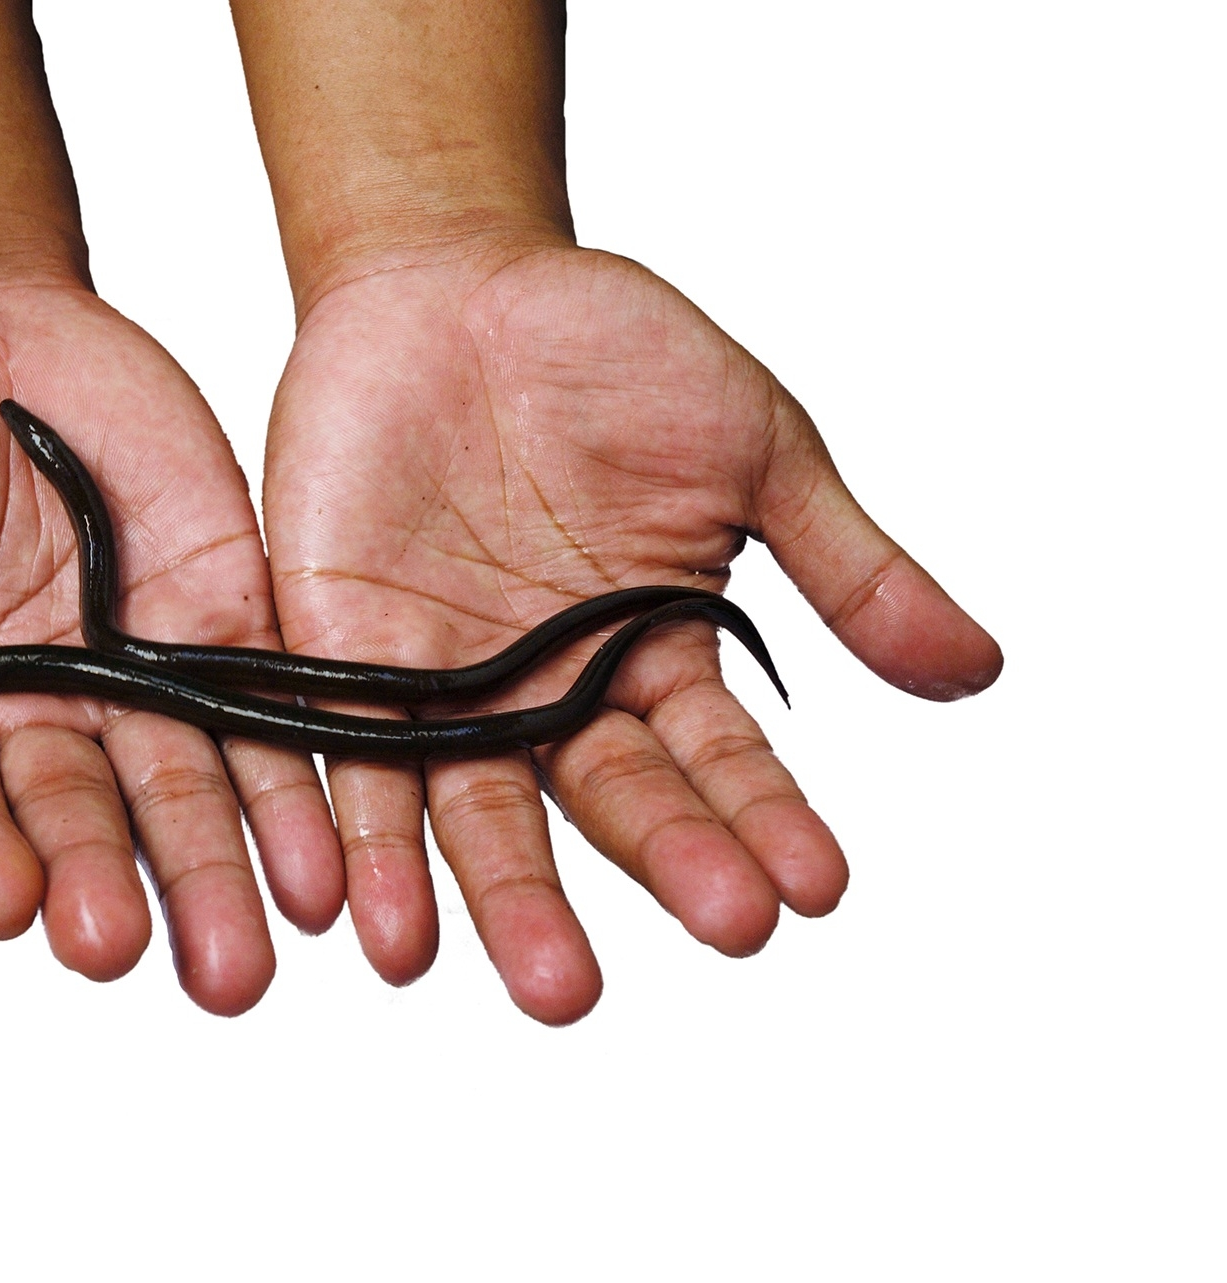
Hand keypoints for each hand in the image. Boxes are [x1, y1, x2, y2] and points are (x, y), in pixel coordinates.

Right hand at [0, 278, 338, 1013]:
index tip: (2, 897)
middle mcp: (35, 726)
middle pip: (75, 824)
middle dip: (100, 886)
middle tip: (120, 947)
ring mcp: (133, 684)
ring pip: (182, 796)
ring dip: (211, 878)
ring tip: (242, 961)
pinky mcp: (221, 630)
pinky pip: (265, 717)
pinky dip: (293, 792)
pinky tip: (322, 866)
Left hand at [262, 243, 1002, 1022]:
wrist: (455, 277)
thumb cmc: (609, 350)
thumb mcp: (751, 447)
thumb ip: (841, 565)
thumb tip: (976, 671)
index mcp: (651, 654)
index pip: (714, 761)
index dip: (761, 822)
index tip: (812, 887)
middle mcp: (546, 691)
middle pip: (596, 803)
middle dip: (645, 870)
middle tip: (695, 942)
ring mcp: (438, 678)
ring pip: (464, 806)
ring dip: (487, 893)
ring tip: (518, 977)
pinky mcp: (333, 647)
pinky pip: (336, 749)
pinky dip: (349, 829)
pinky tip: (362, 911)